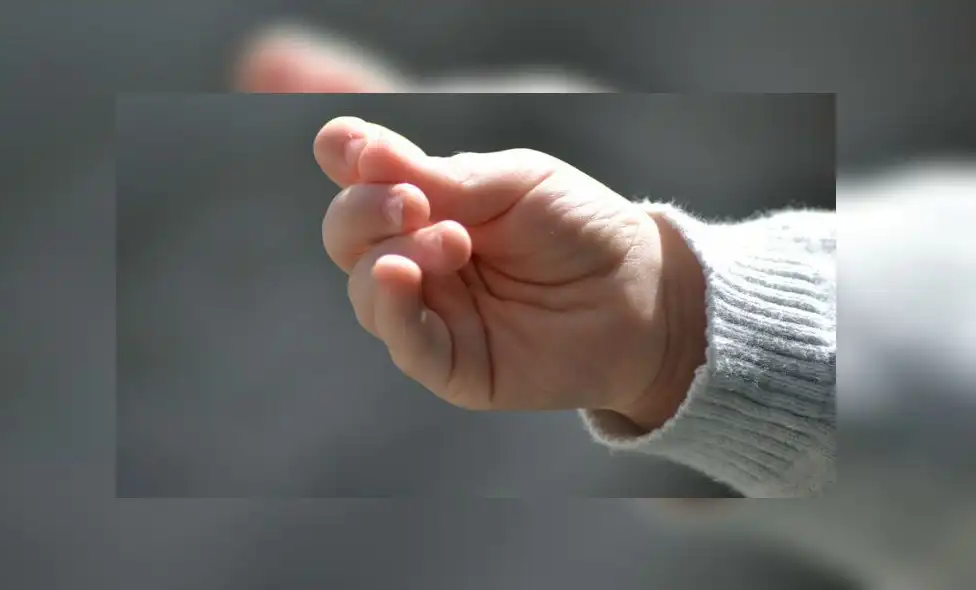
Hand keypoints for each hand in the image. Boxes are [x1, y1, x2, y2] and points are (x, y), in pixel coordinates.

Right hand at [317, 117, 706, 429]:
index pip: (363, 181)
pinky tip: (402, 276)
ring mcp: (433, 312)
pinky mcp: (452, 364)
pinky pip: (403, 342)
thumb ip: (442, 178)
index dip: (345, 160)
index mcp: (432, 205)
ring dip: (391, 255)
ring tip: (453, 242)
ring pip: (366, 289)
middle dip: (363, 211)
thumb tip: (355, 150)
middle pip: (347, 236)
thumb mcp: (515, 183)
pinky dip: (392, 309)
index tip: (347, 148)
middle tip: (412, 202)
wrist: (641, 294)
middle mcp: (420, 258)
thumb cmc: (582, 228)